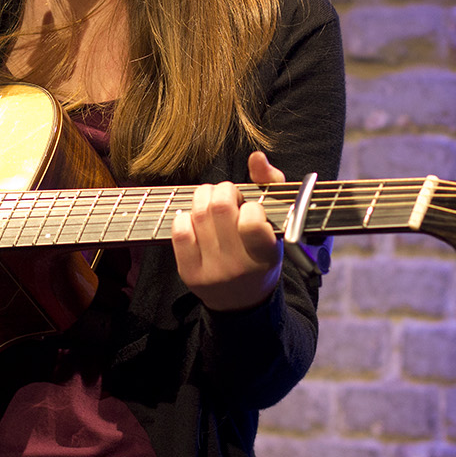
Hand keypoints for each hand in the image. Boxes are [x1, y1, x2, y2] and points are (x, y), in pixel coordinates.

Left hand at [171, 151, 285, 310]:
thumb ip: (271, 186)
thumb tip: (256, 156)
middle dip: (223, 190)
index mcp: (266, 255)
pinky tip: (195, 218)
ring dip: (203, 197)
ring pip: (198, 214)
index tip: (251, 208)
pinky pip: (179, 231)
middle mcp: (238, 266)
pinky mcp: (189, 273)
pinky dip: (185, 215)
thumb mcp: (277, 224)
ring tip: (212, 201)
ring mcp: (212, 271)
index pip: (251, 221)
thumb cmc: (261, 252)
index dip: (250, 206)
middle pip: (219, 208)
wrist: (243, 300)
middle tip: (228, 195)